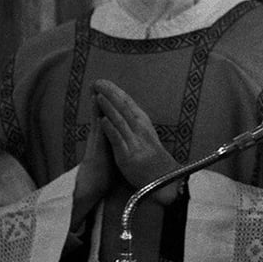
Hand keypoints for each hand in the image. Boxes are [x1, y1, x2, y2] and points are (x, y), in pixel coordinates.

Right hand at [73, 98, 116, 218]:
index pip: (109, 114)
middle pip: (101, 113)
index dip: (111, 101)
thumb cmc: (104, 171)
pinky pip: (97, 136)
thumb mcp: (112, 150)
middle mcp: (101, 135)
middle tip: (100, 81)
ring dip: (97, 106)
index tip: (112, 87)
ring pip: (98, 120)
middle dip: (102, 97)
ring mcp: (97, 142)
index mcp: (107, 134)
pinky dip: (99, 125)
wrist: (93, 187)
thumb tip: (120, 131)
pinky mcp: (96, 151)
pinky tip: (99, 115)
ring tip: (96, 90)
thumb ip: (114, 139)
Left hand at [93, 79, 180, 204]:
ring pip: (120, 121)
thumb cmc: (153, 160)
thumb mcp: (147, 138)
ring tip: (98, 95)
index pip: (129, 104)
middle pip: (124, 108)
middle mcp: (140, 130)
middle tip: (98, 81)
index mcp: (144, 125)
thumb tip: (127, 114)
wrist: (164, 180)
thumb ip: (136, 126)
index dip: (116, 92)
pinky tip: (102, 120)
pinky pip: (118, 140)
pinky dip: (111, 129)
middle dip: (110, 94)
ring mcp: (134, 142)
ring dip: (109, 107)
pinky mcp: (128, 155)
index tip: (105, 82)